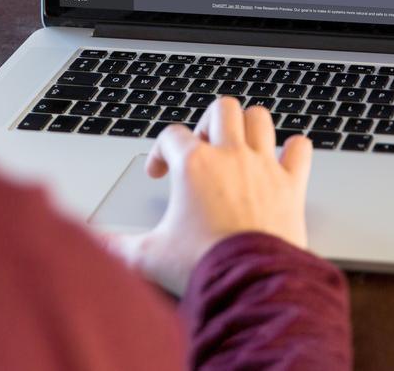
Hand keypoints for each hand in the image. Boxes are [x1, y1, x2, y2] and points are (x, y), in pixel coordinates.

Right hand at [106, 96, 312, 294]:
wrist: (251, 284)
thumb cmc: (203, 266)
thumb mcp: (150, 255)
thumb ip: (117, 245)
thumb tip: (93, 245)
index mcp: (193, 165)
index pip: (170, 134)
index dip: (159, 150)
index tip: (159, 173)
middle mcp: (229, 156)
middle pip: (221, 108)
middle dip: (208, 122)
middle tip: (203, 149)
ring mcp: (263, 167)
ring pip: (259, 118)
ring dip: (248, 127)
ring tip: (239, 147)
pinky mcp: (291, 184)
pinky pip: (300, 148)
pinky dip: (293, 150)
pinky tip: (282, 161)